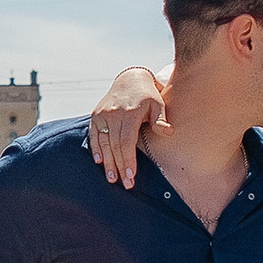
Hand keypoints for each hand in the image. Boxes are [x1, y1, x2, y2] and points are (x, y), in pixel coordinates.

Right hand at [87, 70, 169, 187]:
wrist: (130, 79)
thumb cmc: (148, 95)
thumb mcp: (158, 104)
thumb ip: (161, 119)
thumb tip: (168, 132)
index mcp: (129, 113)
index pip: (126, 142)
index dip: (128, 160)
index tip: (131, 176)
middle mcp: (113, 114)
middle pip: (115, 146)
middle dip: (119, 166)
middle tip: (125, 184)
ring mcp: (102, 114)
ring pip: (103, 143)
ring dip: (107, 162)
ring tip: (111, 179)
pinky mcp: (96, 115)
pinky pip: (94, 135)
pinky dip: (96, 149)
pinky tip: (99, 162)